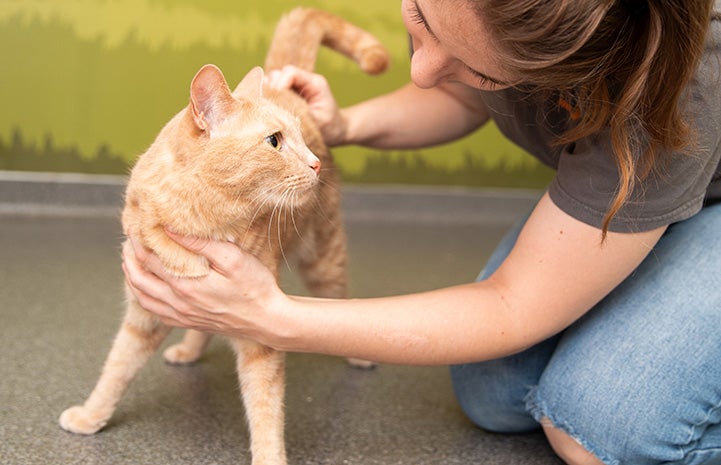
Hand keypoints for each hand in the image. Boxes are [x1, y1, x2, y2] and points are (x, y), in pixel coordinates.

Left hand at [122, 231, 283, 341]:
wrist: (267, 321)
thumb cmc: (255, 287)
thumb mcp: (233, 258)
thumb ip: (201, 244)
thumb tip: (171, 229)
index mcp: (186, 284)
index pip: (150, 258)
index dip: (139, 240)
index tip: (138, 225)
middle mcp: (178, 302)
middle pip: (138, 279)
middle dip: (130, 257)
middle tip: (129, 240)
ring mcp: (181, 315)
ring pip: (142, 297)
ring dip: (132, 277)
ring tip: (130, 261)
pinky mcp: (188, 323)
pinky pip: (155, 311)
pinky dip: (144, 296)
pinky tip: (147, 287)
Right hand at [266, 65, 346, 145]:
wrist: (336, 131)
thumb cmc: (330, 127)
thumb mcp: (318, 122)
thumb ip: (300, 114)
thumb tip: (278, 112)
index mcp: (314, 83)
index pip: (290, 73)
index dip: (279, 85)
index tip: (276, 103)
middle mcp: (303, 81)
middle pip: (278, 75)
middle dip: (271, 90)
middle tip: (270, 109)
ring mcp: (294, 86)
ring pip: (271, 81)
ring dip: (268, 94)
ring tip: (270, 111)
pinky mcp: (288, 94)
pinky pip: (271, 91)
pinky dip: (267, 99)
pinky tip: (270, 111)